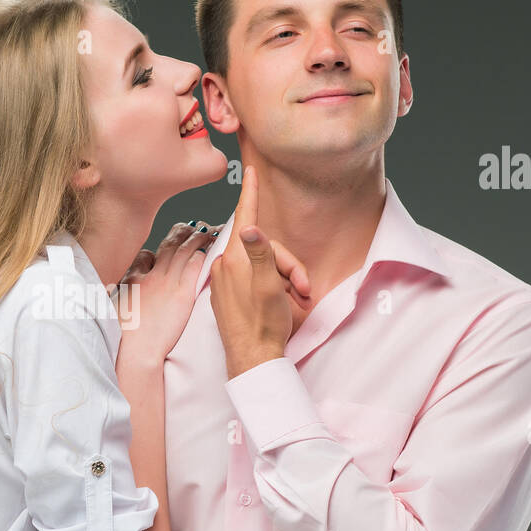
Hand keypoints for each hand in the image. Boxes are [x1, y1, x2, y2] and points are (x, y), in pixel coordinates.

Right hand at [115, 222, 211, 367]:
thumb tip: (122, 295)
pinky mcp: (182, 294)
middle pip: (168, 246)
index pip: (146, 256)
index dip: (159, 249)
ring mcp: (167, 283)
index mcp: (134, 280)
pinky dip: (204, 254)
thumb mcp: (116, 312)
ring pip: (184, 250)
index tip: (168, 246)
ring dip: (197, 238)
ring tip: (209, 231)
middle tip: (193, 226)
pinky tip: (212, 249)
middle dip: (182, 233)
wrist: (134, 350)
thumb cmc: (124, 338)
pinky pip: (195, 266)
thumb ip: (123, 299)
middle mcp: (151, 276)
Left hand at [209, 164, 312, 377]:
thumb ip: (262, 254)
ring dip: (285, 280)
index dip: (251, 192)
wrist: (252, 360)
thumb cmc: (264, 325)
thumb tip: (251, 227)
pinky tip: (280, 304)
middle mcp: (225, 267)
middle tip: (305, 288)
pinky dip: (272, 288)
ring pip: (263, 266)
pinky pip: (254, 280)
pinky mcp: (228, 296)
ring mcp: (225, 282)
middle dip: (290, 265)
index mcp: (234, 260)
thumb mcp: (269, 286)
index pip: (245, 217)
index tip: (250, 170)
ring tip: (296, 301)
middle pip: (266, 249)